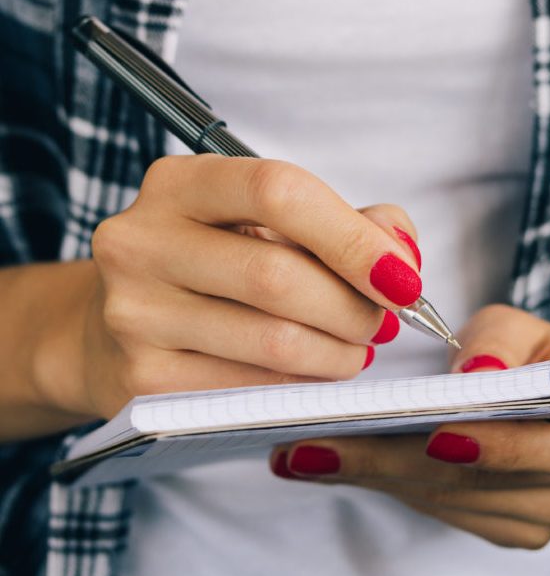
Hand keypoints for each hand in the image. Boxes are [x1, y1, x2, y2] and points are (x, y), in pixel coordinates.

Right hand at [37, 155, 420, 418]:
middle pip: (278, 276)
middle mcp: (142, 242)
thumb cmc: (211, 263)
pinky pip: (253, 390)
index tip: (404, 278)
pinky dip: (303, 386)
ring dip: (339, 353)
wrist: (119, 322)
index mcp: (179, 184)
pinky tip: (310, 373)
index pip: (278, 191)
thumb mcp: (265, 223)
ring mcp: (134, 315)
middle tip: (382, 321)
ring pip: (274, 342)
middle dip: (354, 308)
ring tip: (354, 348)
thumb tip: (400, 255)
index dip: (353, 238)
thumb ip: (342, 223)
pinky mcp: (142, 380)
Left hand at [269, 305, 549, 548]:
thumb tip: (477, 374)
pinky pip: (441, 511)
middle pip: (479, 486)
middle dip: (390, 464)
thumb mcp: (522, 326)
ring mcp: (541, 517)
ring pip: (449, 504)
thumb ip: (502, 342)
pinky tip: (341, 465)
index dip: (494, 446)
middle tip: (316, 447)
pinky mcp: (505, 525)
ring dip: (374, 479)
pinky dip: (387, 485)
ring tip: (309, 455)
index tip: (430, 436)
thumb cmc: (535, 352)